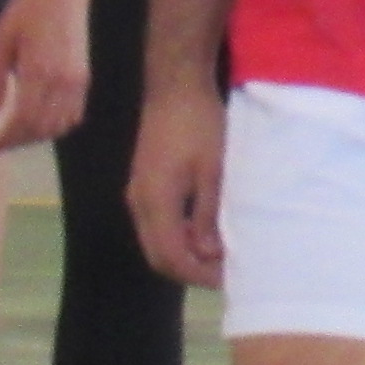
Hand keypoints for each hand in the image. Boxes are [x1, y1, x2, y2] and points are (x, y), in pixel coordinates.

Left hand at [0, 0, 92, 152]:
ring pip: (59, 125)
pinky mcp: (84, 78)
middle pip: (41, 128)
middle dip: (18, 141)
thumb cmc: (26, 10)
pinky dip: (57, 125)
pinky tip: (40, 121)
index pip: (23, 121)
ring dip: (37, 135)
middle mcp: (62, 80)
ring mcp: (77, 80)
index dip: (6, 138)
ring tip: (16, 133)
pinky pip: (73, 114)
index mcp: (38, 70)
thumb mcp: (1, 40)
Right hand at [126, 78, 230, 285]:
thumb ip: (208, 215)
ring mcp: (137, 193)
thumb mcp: (213, 171)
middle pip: (158, 256)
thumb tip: (209, 254)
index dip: (198, 274)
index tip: (227, 279)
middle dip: (190, 271)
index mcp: (155, 200)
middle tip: (225, 273)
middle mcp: (138, 202)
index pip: (171, 256)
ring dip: (184, 255)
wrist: (176, 85)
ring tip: (219, 256)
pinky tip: (205, 233)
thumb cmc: (199, 123)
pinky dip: (178, 237)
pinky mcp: (143, 184)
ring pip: (156, 242)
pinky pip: (156, 225)